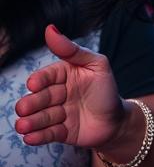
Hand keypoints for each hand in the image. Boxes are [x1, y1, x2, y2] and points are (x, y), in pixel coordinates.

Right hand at [14, 25, 126, 148]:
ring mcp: (57, 114)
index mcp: (65, 75)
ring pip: (40, 117)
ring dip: (31, 121)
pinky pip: (47, 134)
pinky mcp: (60, 132)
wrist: (117, 119)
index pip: (48, 75)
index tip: (34, 84)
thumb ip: (73, 50)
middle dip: (31, 103)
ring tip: (23, 125)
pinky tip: (30, 137)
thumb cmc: (106, 88)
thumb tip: (49, 29)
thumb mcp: (96, 65)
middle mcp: (57, 94)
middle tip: (24, 108)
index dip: (40, 80)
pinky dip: (38, 136)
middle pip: (40, 98)